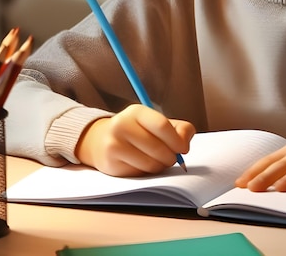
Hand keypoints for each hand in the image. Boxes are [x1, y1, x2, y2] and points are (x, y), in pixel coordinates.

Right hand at [75, 104, 194, 175]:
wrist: (100, 140)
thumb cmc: (137, 131)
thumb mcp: (156, 122)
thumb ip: (179, 129)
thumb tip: (185, 144)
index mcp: (136, 112)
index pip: (162, 125)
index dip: (177, 140)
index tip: (183, 149)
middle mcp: (122, 126)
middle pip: (157, 148)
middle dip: (171, 157)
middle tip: (172, 158)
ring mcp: (114, 145)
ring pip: (150, 164)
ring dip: (160, 166)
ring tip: (159, 161)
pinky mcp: (111, 164)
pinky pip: (139, 173)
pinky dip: (148, 173)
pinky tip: (144, 164)